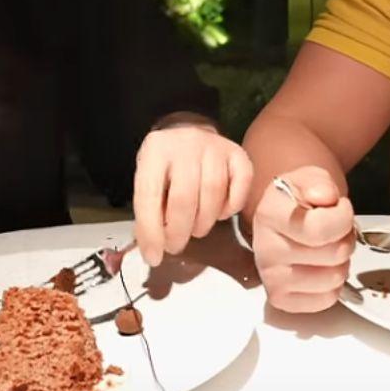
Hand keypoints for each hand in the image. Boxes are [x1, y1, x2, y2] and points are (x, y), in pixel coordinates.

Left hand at [133, 126, 252, 266]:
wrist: (188, 132)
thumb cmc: (165, 165)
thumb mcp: (148, 179)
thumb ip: (149, 209)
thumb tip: (153, 251)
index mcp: (155, 150)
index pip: (149, 196)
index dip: (151, 231)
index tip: (154, 257)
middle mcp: (185, 144)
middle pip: (184, 197)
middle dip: (179, 231)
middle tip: (176, 245)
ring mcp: (215, 146)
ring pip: (213, 192)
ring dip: (204, 222)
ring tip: (196, 229)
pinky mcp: (238, 153)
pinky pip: (241, 184)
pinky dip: (232, 206)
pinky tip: (220, 213)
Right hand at [253, 165, 353, 312]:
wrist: (283, 218)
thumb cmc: (298, 199)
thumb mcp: (309, 177)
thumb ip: (319, 182)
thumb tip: (325, 196)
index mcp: (270, 214)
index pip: (320, 228)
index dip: (343, 217)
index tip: (339, 208)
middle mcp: (265, 248)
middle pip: (333, 254)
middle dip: (345, 238)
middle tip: (334, 230)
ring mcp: (271, 277)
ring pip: (333, 278)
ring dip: (340, 262)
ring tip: (328, 247)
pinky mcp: (280, 298)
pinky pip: (326, 299)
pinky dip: (332, 285)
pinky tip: (321, 267)